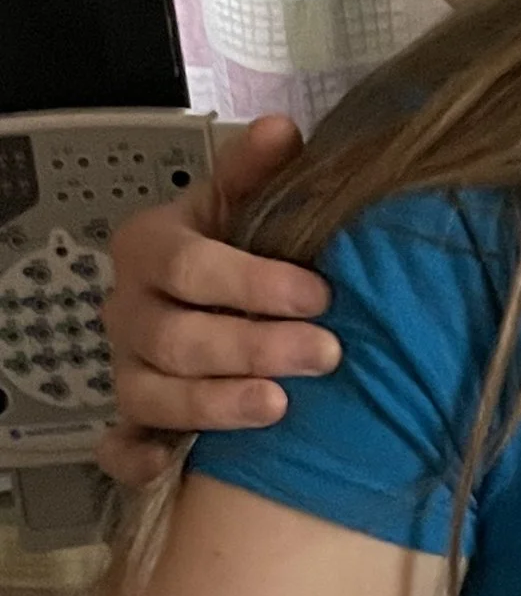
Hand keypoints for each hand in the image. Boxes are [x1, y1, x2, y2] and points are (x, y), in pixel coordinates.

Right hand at [98, 116, 338, 484]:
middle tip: (326, 354)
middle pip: (178, 336)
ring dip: (216, 403)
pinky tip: (170, 465)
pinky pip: (119, 446)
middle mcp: (131, 311)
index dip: (252, 281)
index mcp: (152, 249)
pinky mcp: (133, 421)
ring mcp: (128, 369)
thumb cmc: (235, 254)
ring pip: (154, 393)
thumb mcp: (243, 206)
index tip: (319, 294)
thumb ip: (258, 172)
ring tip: (279, 406)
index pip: (190, 265)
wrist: (213, 304)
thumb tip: (284, 130)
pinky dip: (138, 458)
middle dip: (252, 346)